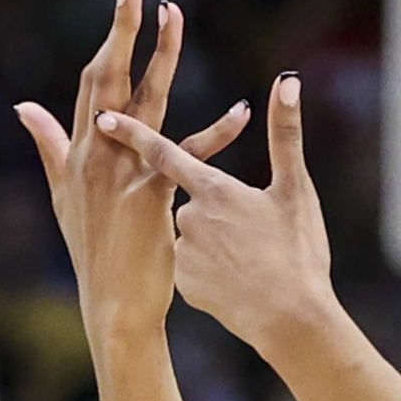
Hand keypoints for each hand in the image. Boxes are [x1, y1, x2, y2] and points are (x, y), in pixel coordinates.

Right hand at [14, 0, 249, 338]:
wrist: (113, 302)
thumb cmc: (93, 250)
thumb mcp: (61, 194)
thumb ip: (48, 145)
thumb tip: (23, 106)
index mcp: (79, 151)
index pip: (93, 81)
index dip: (108, 37)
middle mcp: (95, 155)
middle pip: (109, 79)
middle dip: (122, 30)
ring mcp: (120, 174)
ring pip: (144, 103)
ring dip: (162, 57)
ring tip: (175, 17)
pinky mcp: (149, 197)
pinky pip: (186, 156)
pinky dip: (217, 133)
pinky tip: (241, 111)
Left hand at [94, 72, 335, 353]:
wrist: (290, 321)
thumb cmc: (297, 253)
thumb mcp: (295, 189)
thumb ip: (286, 132)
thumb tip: (288, 80)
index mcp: (211, 190)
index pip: (163, 153)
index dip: (132, 133)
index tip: (103, 116)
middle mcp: (188, 219)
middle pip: (192, 200)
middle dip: (217, 211)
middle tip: (254, 235)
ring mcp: (183, 254)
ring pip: (193, 235)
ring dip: (216, 242)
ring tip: (251, 262)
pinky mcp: (184, 284)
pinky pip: (193, 266)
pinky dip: (212, 270)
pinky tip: (237, 283)